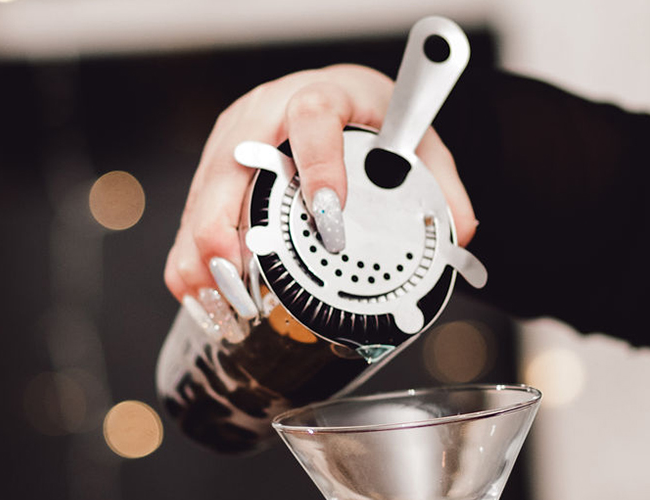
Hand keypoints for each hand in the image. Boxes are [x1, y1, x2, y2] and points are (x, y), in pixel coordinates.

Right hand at [163, 64, 476, 305]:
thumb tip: (458, 235)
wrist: (345, 98)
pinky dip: (191, 259)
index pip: (314, 117)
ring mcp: (233, 139)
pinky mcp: (215, 167)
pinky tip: (205, 295)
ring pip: (201, 195)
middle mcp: (266, 113)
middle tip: (246, 280)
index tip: (330, 215)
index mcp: (323, 95)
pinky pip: (191, 214)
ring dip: (204, 255)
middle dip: (229, 228)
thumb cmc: (374, 117)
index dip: (318, 165)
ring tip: (226, 303)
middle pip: (230, 164)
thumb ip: (443, 187)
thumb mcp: (418, 143)